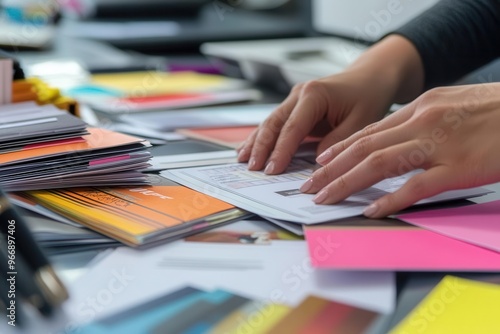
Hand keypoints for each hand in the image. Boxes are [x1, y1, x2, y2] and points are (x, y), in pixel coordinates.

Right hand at [236, 69, 391, 173]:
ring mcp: (294, 100)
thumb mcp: (361, 121)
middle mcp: (299, 94)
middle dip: (261, 147)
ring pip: (270, 123)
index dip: (280, 151)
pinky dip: (262, 138)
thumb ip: (337, 142)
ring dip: (256, 142)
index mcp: (314, 94)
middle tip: (252, 168)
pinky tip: (249, 148)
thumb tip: (315, 164)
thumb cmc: (368, 96)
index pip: (292, 127)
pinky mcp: (295, 108)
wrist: (370, 77)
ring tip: (242, 160)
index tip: (272, 170)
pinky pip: (276, 125)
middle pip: (273, 123)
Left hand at [301, 84, 499, 217]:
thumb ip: (423, 122)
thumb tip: (395, 140)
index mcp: (422, 106)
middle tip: (310, 185)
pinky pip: (415, 186)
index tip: (321, 163)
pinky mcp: (458, 167)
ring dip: (346, 183)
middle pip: (364, 147)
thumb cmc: (496, 110)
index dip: (340, 149)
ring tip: (325, 198)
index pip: (369, 131)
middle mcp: (423, 121)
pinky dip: (389, 199)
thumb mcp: (453, 105)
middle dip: (331, 169)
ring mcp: (439, 144)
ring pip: (379, 163)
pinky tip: (370, 209)